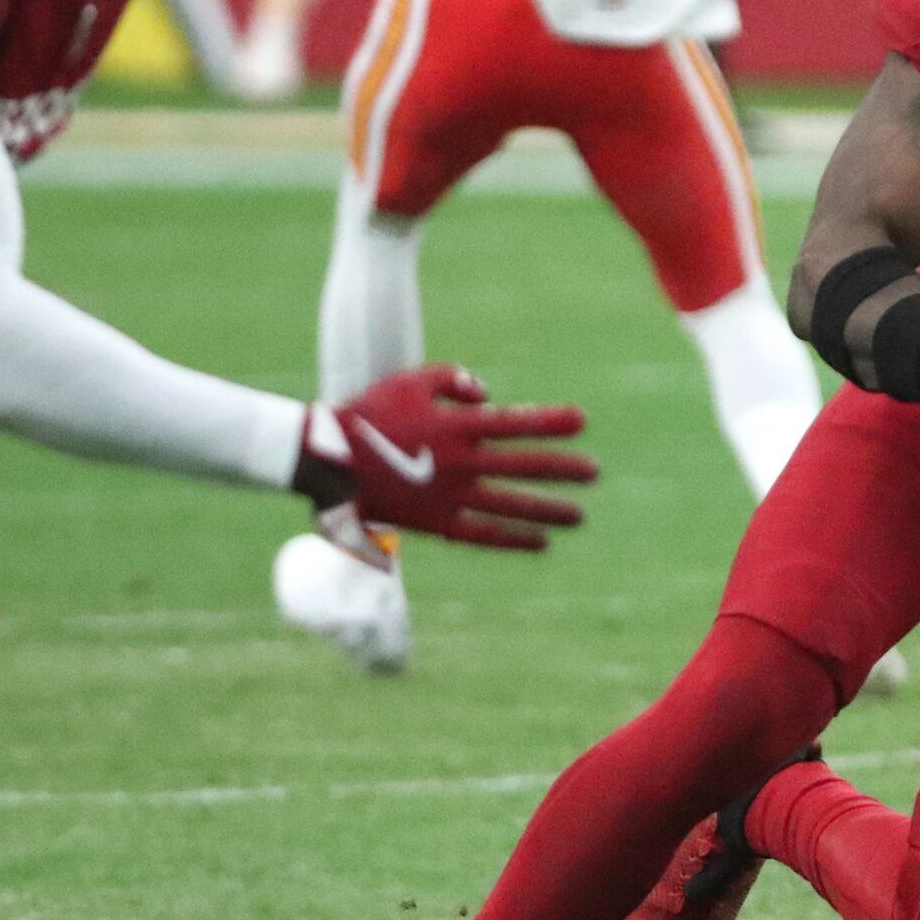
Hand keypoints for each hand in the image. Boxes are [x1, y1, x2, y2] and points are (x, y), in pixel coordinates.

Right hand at [305, 365, 597, 549]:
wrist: (325, 458)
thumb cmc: (368, 413)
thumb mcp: (411, 381)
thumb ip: (455, 379)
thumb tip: (490, 395)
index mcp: (455, 426)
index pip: (516, 423)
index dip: (551, 422)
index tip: (581, 421)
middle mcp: (459, 463)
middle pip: (524, 467)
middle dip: (564, 470)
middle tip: (594, 473)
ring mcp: (449, 496)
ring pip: (511, 505)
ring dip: (549, 509)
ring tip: (580, 515)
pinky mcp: (435, 523)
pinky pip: (482, 534)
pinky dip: (513, 537)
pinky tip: (540, 541)